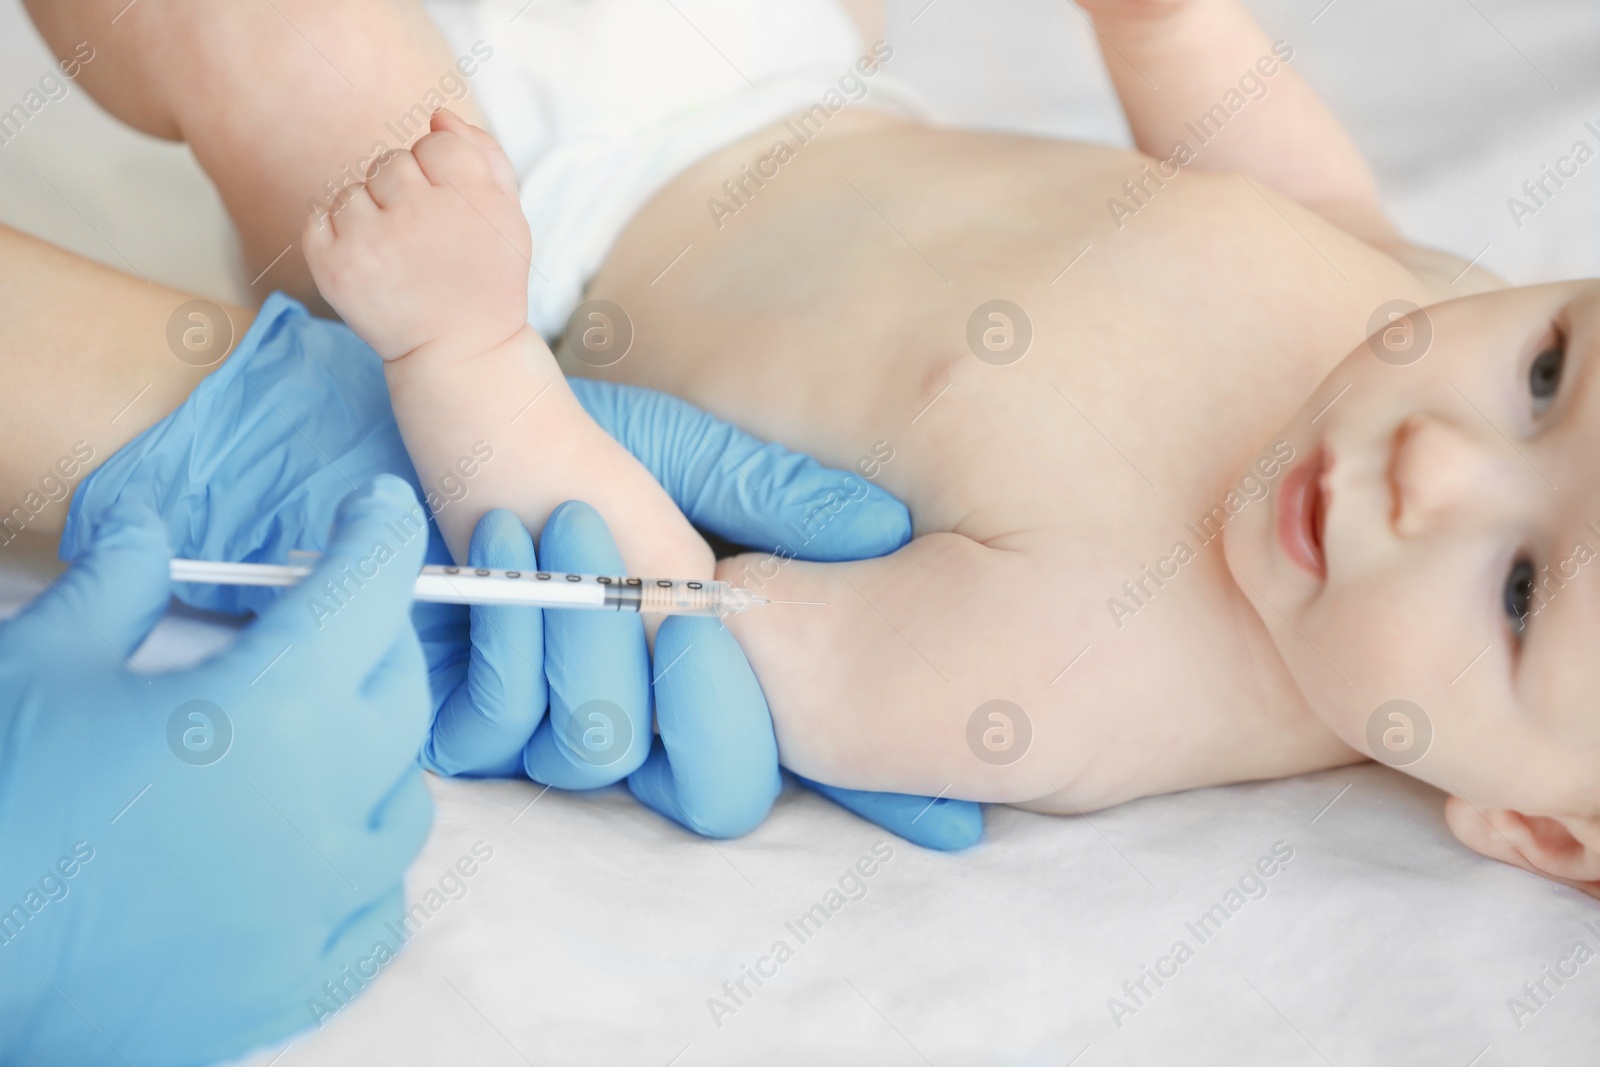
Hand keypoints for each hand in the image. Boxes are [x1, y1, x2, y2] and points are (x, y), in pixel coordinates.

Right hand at [0, 477, 432, 1064]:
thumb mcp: (44, 662)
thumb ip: (118, 580)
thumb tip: (146, 527)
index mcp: (273, 705)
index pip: (372, 589)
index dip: (380, 534)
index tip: (374, 514)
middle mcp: (324, 803)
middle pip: (401, 690)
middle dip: (373, 637)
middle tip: (324, 620)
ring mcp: (320, 903)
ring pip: (406, 802)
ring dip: (375, 754)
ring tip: (317, 738)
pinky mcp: (299, 983)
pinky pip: (380, 912)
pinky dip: (363, 868)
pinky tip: (321, 849)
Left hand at [61, 296, 982, 847]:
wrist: (425, 410)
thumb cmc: (560, 434)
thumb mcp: (689, 455)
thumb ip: (782, 505)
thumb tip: (891, 540)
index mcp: (709, 656)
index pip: (804, 746)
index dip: (877, 791)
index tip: (947, 815)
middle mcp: (644, 705)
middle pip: (717, 793)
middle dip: (706, 705)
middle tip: (683, 596)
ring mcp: (557, 714)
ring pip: (600, 756)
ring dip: (585, 636)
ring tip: (566, 520)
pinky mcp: (467, 708)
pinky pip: (502, 730)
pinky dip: (507, 636)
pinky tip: (501, 541)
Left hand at [303, 109, 528, 365]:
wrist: (461, 352)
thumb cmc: (487, 278)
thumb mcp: (507, 216)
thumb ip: (484, 154)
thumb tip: (437, 114)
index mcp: (470, 199)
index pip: (436, 144)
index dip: (441, 173)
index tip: (450, 212)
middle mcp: (420, 216)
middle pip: (391, 162)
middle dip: (403, 192)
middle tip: (423, 240)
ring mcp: (372, 242)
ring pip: (354, 188)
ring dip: (370, 212)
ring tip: (395, 254)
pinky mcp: (334, 266)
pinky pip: (321, 215)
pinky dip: (337, 231)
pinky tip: (367, 260)